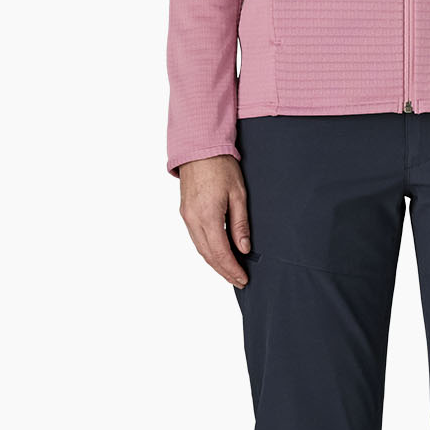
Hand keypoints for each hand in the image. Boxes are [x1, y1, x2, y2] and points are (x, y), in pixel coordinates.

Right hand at [178, 155, 250, 284]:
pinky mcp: (185, 212)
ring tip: (230, 272)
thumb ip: (240, 224)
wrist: (199, 148)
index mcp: (208, 216)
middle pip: (208, 255)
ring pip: (200, 249)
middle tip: (239, 281)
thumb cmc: (221, 167)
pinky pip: (195, 238)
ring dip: (215, 263)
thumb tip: (243, 248)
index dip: (232, 269)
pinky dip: (207, 250)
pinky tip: (217, 254)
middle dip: (224, 271)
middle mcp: (193, 219)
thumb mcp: (238, 194)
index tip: (243, 279)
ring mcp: (187, 216)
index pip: (221, 252)